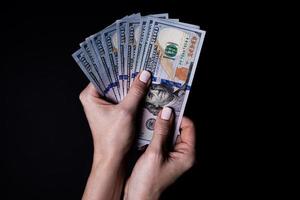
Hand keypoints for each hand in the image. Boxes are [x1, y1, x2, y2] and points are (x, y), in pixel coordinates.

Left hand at [80, 70, 150, 199]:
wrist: (113, 159)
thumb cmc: (113, 138)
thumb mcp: (126, 111)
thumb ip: (136, 91)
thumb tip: (144, 75)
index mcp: (90, 96)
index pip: (103, 74)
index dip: (118, 66)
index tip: (131, 57)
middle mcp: (94, 99)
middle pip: (112, 81)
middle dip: (127, 75)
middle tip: (141, 65)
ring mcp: (103, 105)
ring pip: (118, 90)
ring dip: (130, 85)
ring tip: (144, 75)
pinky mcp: (112, 112)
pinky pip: (122, 98)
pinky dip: (132, 95)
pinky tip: (143, 89)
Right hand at [124, 108, 195, 199]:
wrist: (137, 197)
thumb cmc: (148, 182)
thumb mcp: (155, 153)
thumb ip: (161, 132)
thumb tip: (166, 113)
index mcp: (186, 154)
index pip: (189, 127)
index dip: (179, 116)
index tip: (167, 108)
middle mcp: (181, 154)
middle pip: (178, 129)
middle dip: (167, 120)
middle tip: (156, 111)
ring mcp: (171, 155)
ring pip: (168, 133)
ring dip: (159, 126)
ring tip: (150, 119)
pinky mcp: (161, 156)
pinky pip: (160, 139)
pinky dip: (154, 133)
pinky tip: (146, 129)